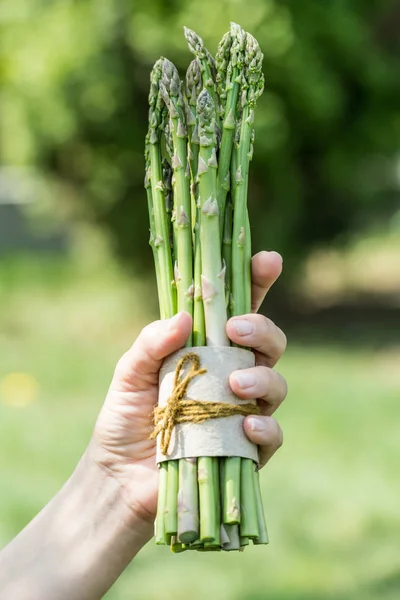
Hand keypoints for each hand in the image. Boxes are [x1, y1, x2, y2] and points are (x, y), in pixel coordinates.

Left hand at [88, 250, 286, 537]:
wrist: (119, 478)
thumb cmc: (125, 419)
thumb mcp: (128, 373)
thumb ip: (150, 342)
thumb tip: (184, 317)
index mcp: (208, 351)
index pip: (239, 311)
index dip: (257, 283)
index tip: (266, 260)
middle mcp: (232, 376)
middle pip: (269, 344)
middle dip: (262, 330)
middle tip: (236, 330)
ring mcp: (243, 412)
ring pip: (277, 385)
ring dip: (263, 378)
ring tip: (235, 382)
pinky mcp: (246, 451)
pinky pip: (272, 435)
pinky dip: (265, 427)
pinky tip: (245, 425)